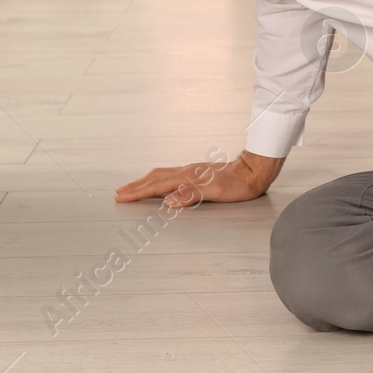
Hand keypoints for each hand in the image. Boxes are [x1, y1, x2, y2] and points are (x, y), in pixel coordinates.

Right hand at [114, 149, 282, 206]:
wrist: (253, 171)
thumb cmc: (237, 185)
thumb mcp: (216, 192)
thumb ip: (190, 195)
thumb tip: (168, 201)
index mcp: (187, 177)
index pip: (156, 186)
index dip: (137, 192)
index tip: (121, 197)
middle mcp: (186, 172)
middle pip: (154, 178)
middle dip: (135, 186)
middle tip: (118, 192)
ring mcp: (191, 171)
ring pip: (161, 174)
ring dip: (144, 181)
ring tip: (133, 186)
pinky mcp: (197, 173)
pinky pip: (170, 174)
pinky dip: (158, 179)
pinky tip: (160, 183)